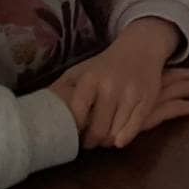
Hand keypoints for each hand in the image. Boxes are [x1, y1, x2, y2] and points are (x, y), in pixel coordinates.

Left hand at [48, 17, 184, 149]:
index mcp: (90, 79)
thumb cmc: (106, 64)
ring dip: (108, 141)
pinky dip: (123, 138)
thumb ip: (62, 88)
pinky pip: (134, 130)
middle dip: (92, 141)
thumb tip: (41, 107)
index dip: (75, 130)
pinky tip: (118, 138)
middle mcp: (110, 86)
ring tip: (103, 138)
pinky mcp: (146, 99)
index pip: (78, 115)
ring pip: (116, 133)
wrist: (141, 47)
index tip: (73, 133)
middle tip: (90, 141)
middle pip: (98, 130)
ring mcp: (130, 94)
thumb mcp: (81, 70)